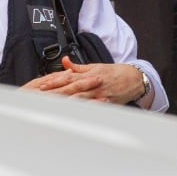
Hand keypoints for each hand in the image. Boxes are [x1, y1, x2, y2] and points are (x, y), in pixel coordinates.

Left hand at [23, 59, 147, 104]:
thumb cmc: (114, 73)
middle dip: (56, 92)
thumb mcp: (96, 66)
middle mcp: (92, 84)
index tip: (42, 86)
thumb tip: (64, 61)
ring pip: (81, 98)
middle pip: (71, 88)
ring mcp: (99, 94)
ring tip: (53, 106)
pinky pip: (94, 107)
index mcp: (88, 74)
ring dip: (66, 102)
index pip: (68, 78)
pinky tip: (76, 114)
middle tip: (42, 96)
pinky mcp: (106, 103)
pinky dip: (85, 110)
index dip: (54, 82)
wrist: (134, 79)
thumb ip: (78, 67)